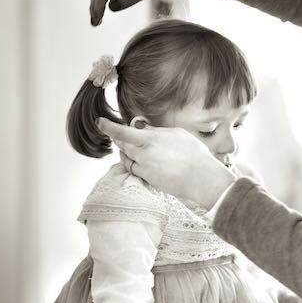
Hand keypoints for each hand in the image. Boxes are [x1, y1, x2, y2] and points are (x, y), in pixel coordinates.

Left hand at [97, 118, 237, 208]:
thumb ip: (154, 131)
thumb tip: (139, 128)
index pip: (122, 132)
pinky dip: (137, 165)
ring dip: (130, 153)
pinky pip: (135, 170)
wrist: (202, 178)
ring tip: (145, 150)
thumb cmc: (193, 153)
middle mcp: (144, 154)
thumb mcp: (176, 134)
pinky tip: (150, 163)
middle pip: (123, 146)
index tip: (100, 122)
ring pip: (128, 159)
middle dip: (122, 140)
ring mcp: (145, 169)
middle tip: (127, 136)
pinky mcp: (148, 180)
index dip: (109, 127)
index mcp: (151, 140)